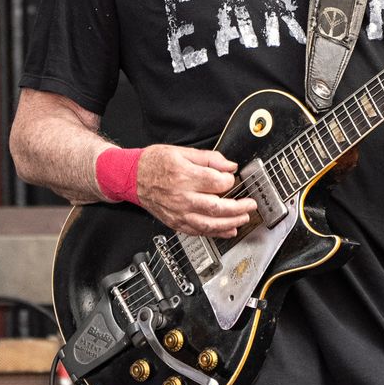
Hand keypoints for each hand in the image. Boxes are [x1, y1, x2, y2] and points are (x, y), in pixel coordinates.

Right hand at [135, 145, 257, 238]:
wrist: (132, 177)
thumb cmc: (154, 163)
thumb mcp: (182, 151)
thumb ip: (209, 158)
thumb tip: (230, 165)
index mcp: (184, 176)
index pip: (216, 182)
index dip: (229, 180)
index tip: (232, 178)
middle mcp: (181, 197)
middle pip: (217, 207)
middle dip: (238, 207)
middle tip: (250, 204)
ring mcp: (178, 213)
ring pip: (209, 224)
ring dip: (231, 223)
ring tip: (243, 219)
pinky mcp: (176, 222)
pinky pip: (198, 231)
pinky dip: (215, 233)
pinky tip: (228, 230)